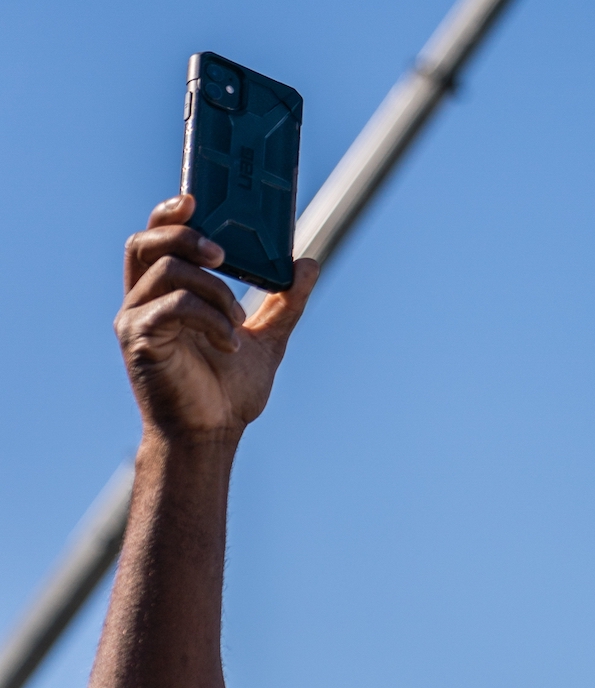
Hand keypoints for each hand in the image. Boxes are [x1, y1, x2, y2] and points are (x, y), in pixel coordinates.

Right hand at [114, 195, 317, 440]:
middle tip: (224, 254)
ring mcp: (136, 318)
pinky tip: (229, 343)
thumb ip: (286, 302)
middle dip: (186, 235)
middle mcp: (143, 299)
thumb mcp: (268, 337)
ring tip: (238, 319)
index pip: (156, 238)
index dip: (170, 212)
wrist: (213, 433)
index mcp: (167, 292)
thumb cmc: (229, 389)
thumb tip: (309, 263)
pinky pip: (173, 307)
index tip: (197, 198)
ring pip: (167, 270)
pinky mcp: (139, 340)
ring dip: (213, 288)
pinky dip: (210, 318)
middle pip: (146, 242)